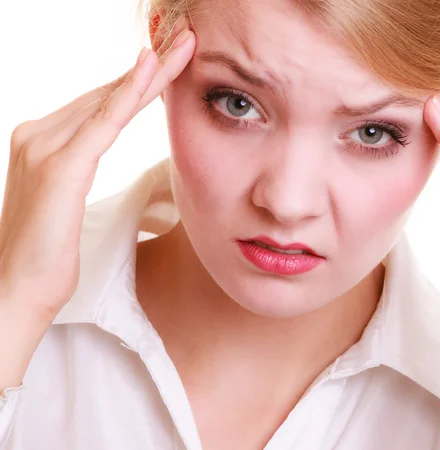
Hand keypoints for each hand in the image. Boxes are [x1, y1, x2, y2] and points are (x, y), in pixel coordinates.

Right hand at [0, 20, 194, 318]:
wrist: (17, 288)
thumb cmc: (47, 253)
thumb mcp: (64, 201)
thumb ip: (75, 167)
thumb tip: (93, 151)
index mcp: (41, 141)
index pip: (98, 102)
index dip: (136, 80)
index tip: (170, 60)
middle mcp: (38, 134)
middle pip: (106, 93)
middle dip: (150, 67)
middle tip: (185, 39)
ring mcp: (45, 146)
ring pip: (109, 100)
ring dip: (152, 71)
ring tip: (183, 45)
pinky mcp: (60, 166)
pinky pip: (104, 121)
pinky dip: (130, 93)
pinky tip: (153, 68)